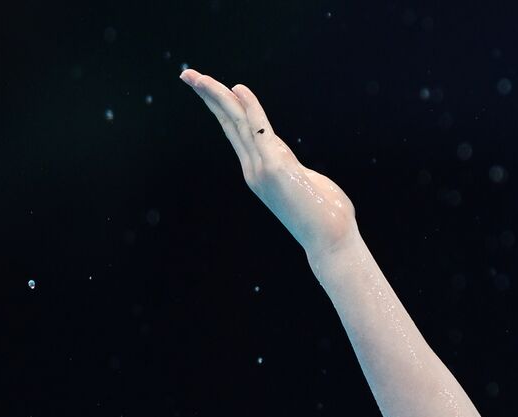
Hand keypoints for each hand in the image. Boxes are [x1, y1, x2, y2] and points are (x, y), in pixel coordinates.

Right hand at [179, 68, 358, 255]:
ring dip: (218, 96)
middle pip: (228, 124)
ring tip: (198, 76)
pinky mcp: (276, 167)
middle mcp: (255, 168)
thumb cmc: (326, 217)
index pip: (237, 133)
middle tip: (187, 74)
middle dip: (209, 96)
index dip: (222, 108)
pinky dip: (251, 107)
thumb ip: (295, 174)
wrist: (330, 241)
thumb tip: (298, 172)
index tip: (209, 88)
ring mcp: (262, 168)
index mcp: (261, 171)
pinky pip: (261, 130)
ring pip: (236, 123)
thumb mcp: (306, 188)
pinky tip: (239, 89)